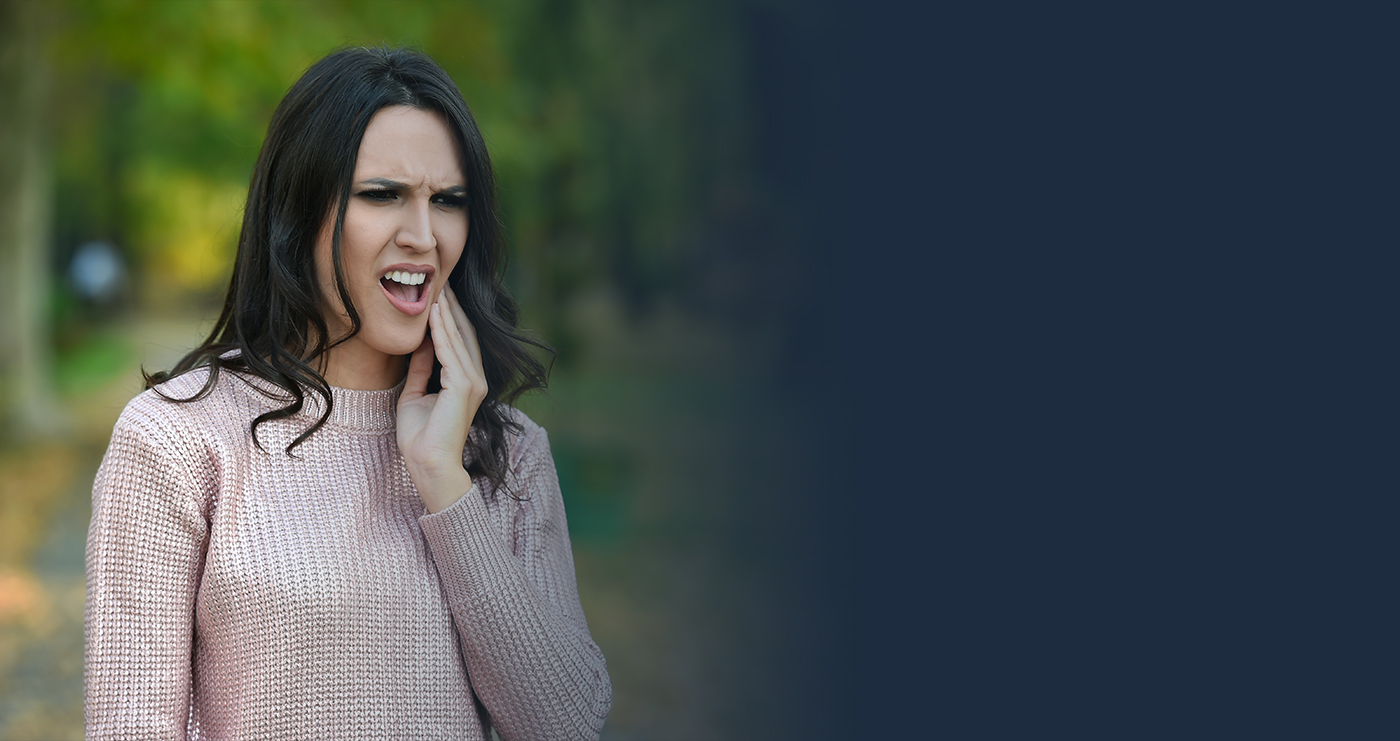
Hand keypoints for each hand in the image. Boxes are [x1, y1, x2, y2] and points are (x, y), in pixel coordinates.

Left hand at [398, 285, 486, 511]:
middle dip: (451, 308)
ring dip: (446, 312)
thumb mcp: (416, 394)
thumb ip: (421, 370)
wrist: (429, 464)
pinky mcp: (465, 386)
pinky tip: (433, 312)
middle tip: (440, 281)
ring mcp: (473, 382)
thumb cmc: (421, 438)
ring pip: (458, 338)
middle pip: (464, 334)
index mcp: (467, 382)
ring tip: (436, 289)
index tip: (437, 295)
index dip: (449, 318)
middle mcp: (476, 379)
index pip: (459, 342)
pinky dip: (441, 330)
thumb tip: (419, 345)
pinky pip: (451, 351)